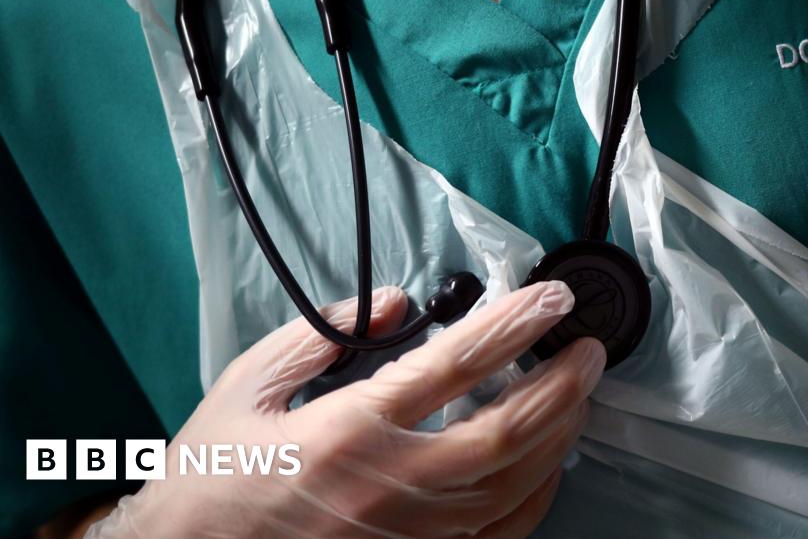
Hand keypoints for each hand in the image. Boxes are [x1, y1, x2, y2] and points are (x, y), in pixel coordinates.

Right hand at [86, 281, 604, 537]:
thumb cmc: (215, 474)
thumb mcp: (249, 383)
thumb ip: (323, 332)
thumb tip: (394, 303)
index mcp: (348, 428)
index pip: (456, 363)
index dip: (515, 324)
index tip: (550, 297)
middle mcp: (389, 484)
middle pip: (506, 431)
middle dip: (562, 385)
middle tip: (587, 349)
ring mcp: (409, 533)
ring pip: (512, 484)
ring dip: (558, 434)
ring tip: (579, 394)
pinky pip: (497, 533)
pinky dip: (536, 494)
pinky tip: (549, 462)